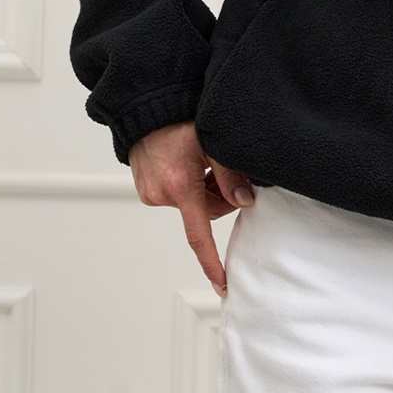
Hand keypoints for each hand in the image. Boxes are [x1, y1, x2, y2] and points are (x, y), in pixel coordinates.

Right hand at [128, 119, 253, 297]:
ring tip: (203, 160)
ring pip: (193, 204)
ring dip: (204, 190)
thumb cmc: (181, 120)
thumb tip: (246, 202)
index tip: (222, 284)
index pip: (199, 235)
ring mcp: (151, 193)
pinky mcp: (146, 189)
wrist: (148, 108)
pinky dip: (189, 185)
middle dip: (220, 197)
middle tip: (223, 168)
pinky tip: (189, 162)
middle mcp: (162, 195)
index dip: (212, 262)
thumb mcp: (213, 143)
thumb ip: (231, 174)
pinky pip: (177, 196)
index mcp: (181, 187)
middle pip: (206, 213)